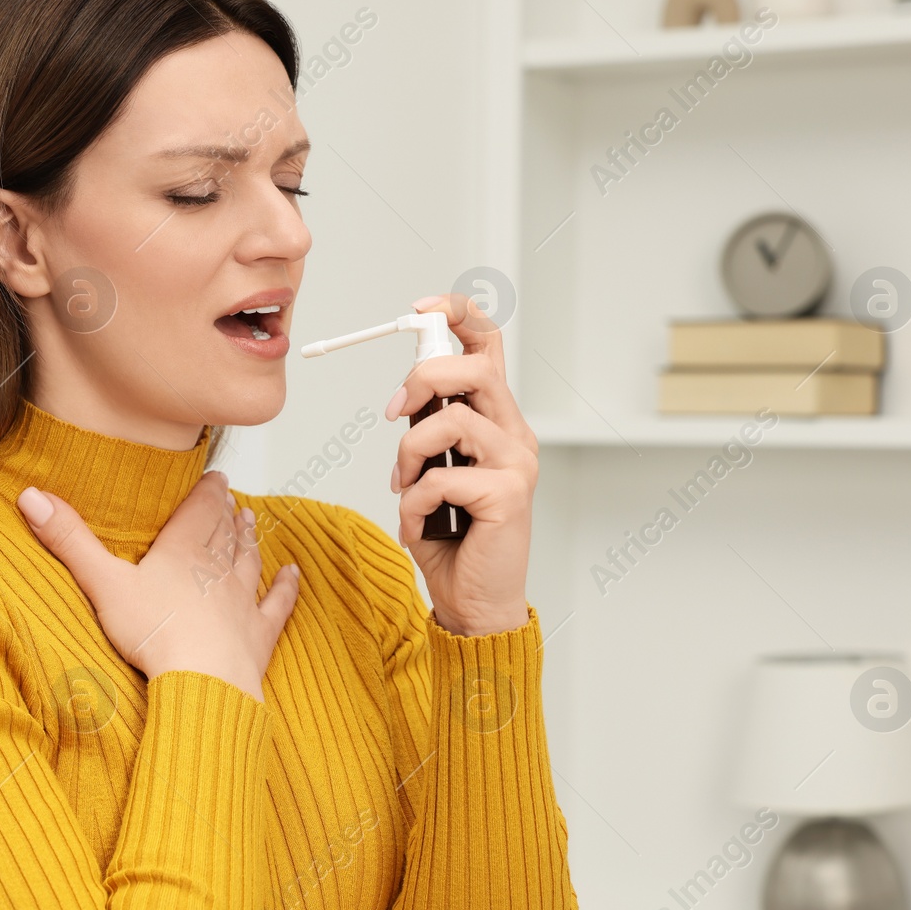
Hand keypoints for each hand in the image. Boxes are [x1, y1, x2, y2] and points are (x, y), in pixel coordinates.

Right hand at [16, 470, 299, 701]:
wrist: (203, 680)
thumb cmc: (154, 634)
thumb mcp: (103, 584)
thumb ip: (69, 540)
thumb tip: (30, 494)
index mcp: (182, 552)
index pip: (199, 512)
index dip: (207, 492)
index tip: (216, 476)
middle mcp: (216, 570)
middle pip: (225, 533)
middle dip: (227, 513)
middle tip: (232, 497)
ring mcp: (241, 601)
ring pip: (248, 561)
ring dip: (250, 540)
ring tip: (252, 522)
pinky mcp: (258, 634)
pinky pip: (276, 604)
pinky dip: (285, 587)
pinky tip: (293, 574)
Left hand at [386, 293, 537, 636]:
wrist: (472, 600)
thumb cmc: (450, 538)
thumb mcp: (430, 471)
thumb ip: (428, 431)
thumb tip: (406, 394)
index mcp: (497, 421)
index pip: (490, 345)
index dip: (458, 314)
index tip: (419, 309)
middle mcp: (514, 435)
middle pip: (474, 367)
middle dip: (422, 379)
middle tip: (394, 411)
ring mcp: (516, 464)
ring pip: (452, 421)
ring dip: (409, 452)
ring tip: (403, 486)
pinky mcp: (508, 496)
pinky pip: (440, 478)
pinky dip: (411, 502)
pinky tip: (416, 525)